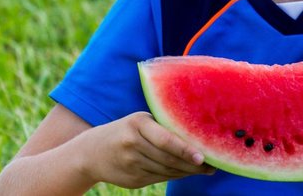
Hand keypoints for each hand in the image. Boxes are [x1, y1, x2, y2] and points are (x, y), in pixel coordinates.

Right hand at [81, 112, 215, 188]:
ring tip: (203, 169)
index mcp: (137, 123)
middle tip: (212, 165)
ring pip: (167, 170)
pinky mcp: (133, 179)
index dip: (184, 150)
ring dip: (186, 171)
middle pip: (169, 158)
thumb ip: (162, 130)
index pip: (165, 139)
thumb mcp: (139, 123)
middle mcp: (133, 143)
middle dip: (192, 164)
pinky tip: (184, 172)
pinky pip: (160, 178)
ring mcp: (131, 164)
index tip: (202, 157)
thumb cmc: (125, 132)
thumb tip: (196, 142)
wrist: (91, 152)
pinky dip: (175, 175)